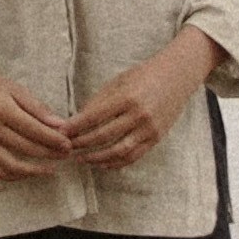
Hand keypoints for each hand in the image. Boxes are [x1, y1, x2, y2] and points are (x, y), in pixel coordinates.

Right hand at [0, 83, 83, 179]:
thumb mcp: (14, 89)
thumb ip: (37, 108)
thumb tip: (59, 124)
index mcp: (2, 110)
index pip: (34, 129)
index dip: (53, 139)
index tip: (68, 143)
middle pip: (26, 147)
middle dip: (49, 152)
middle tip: (65, 153)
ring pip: (11, 165)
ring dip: (34, 170)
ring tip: (50, 169)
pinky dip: (12, 175)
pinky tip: (26, 173)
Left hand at [57, 29, 221, 173]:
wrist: (177, 76)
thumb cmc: (144, 75)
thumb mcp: (119, 81)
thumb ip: (100, 101)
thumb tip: (77, 120)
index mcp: (127, 97)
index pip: (94, 116)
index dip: (75, 126)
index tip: (61, 132)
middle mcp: (139, 115)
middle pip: (104, 136)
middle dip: (82, 144)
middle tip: (66, 147)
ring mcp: (149, 129)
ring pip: (118, 151)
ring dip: (97, 158)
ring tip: (81, 158)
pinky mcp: (156, 138)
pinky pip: (133, 156)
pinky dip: (116, 163)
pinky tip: (102, 163)